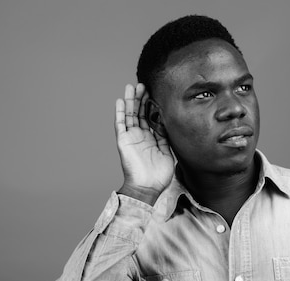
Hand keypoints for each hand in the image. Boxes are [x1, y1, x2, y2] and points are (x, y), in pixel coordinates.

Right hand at [115, 83, 173, 204]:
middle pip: (139, 113)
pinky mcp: (123, 141)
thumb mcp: (168, 152)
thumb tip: (169, 122)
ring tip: (132, 86)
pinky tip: (121, 100)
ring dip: (131, 101)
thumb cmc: (159, 175)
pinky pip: (120, 124)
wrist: (148, 187)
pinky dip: (120, 112)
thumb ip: (167, 137)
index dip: (152, 105)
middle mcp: (140, 136)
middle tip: (144, 84)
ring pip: (130, 115)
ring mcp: (131, 138)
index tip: (156, 92)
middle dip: (141, 98)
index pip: (150, 117)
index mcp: (151, 138)